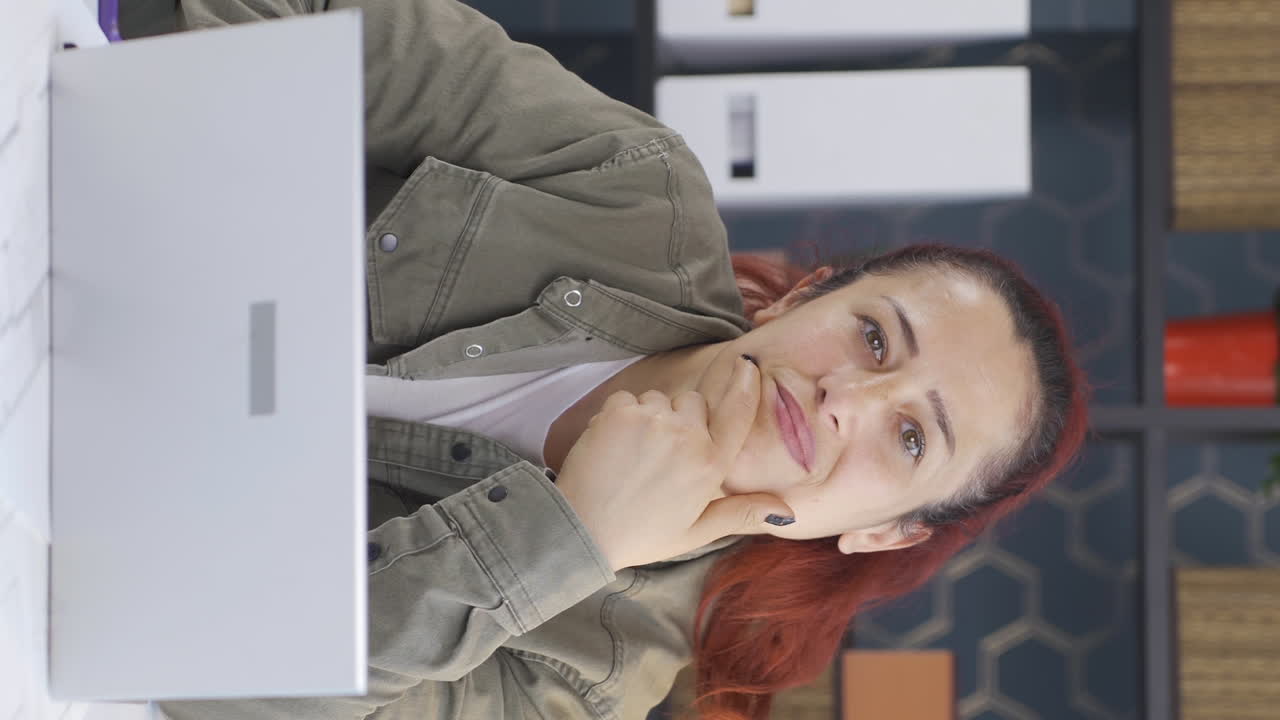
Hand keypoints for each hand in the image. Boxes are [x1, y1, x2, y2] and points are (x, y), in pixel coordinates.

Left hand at [555, 355, 794, 570]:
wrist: (582, 529)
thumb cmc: (641, 534)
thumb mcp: (697, 532)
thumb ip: (742, 513)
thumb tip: (787, 509)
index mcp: (710, 465)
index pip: (739, 411)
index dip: (745, 383)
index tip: (745, 365)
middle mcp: (686, 436)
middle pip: (695, 403)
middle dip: (683, 419)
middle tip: (662, 455)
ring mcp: (652, 420)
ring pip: (660, 399)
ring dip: (651, 417)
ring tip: (636, 455)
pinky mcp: (619, 411)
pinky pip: (629, 399)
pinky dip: (623, 416)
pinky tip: (615, 446)